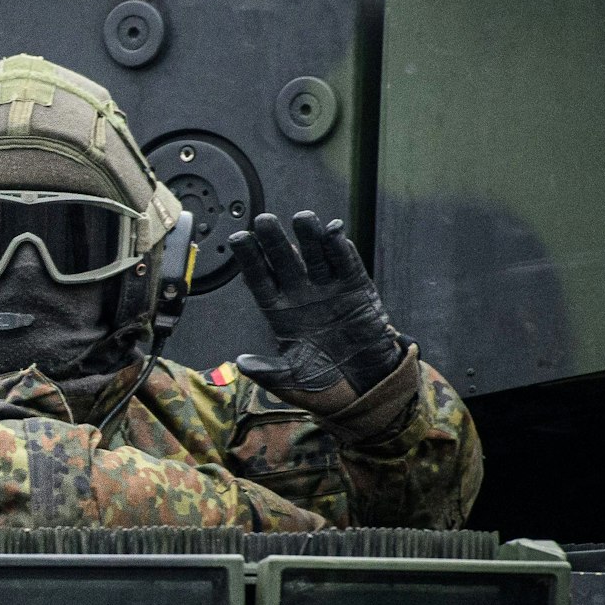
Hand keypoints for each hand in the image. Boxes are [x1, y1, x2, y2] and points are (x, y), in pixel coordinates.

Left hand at [228, 211, 403, 405]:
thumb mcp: (293, 381)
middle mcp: (302, 294)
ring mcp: (329, 289)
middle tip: (264, 220)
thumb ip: (269, 371)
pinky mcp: (357, 289)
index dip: (250, 260)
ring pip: (316, 255)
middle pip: (284, 260)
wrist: (366, 386)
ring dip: (309, 236)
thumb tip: (241, 363)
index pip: (260, 279)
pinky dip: (341, 249)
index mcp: (280, 312)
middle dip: (274, 241)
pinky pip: (347, 265)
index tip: (238, 239)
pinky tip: (333, 232)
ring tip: (302, 218)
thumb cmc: (325, 384)